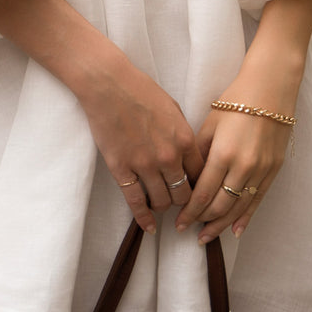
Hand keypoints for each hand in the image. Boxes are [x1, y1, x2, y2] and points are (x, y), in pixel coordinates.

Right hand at [80, 55, 202, 234]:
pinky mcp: (122, 170)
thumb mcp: (174, 109)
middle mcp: (169, 157)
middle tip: (181, 206)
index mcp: (185, 140)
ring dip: (164, 208)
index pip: (202, 176)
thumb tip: (189, 157)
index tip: (198, 194)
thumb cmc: (141, 90)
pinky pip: (136, 202)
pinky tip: (148, 226)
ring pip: (162, 202)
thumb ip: (184, 135)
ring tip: (161, 207)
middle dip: (184, 202)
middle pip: (184, 194)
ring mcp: (145, 165)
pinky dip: (144, 218)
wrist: (109, 84)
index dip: (201, 188)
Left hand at [173, 0, 311, 242]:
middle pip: (220, 206)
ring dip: (221, 225)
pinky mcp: (274, 170)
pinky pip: (257, 201)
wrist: (271, 88)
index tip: (178, 222)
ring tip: (206, 236)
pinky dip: (245, 218)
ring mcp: (261, 171)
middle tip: (188, 231)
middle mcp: (244, 167)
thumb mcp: (210, 124)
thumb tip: (188, 180)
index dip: (190, 212)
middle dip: (202, 221)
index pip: (203, 194)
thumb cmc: (236, 101)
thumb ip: (199, 154)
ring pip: (239, 208)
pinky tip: (235, 230)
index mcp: (224, 154)